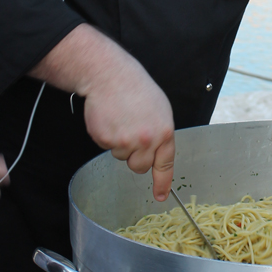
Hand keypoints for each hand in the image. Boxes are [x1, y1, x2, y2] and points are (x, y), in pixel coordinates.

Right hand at [30, 24, 174, 202]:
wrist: (110, 76)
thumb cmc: (135, 88)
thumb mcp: (160, 109)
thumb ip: (160, 133)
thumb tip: (158, 151)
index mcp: (165, 131)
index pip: (166, 164)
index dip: (163, 182)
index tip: (161, 196)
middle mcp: (148, 139)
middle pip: (140, 167)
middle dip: (135, 156)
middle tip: (131, 133)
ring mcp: (126, 141)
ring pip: (122, 157)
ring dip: (120, 144)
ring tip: (121, 120)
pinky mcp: (107, 140)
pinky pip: (106, 148)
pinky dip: (106, 136)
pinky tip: (110, 119)